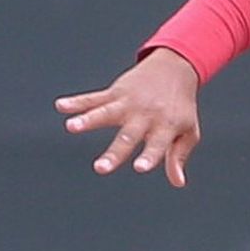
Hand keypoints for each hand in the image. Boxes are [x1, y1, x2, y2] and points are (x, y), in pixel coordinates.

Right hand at [56, 50, 201, 184]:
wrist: (176, 67)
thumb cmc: (181, 106)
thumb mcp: (188, 131)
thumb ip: (178, 155)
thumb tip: (178, 182)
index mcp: (166, 126)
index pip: (158, 145)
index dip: (150, 156)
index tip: (139, 167)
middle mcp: (145, 115)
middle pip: (127, 136)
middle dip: (114, 153)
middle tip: (100, 169)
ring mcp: (128, 102)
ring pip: (106, 113)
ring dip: (88, 120)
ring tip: (71, 127)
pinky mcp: (116, 92)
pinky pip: (94, 98)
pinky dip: (77, 102)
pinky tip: (61, 106)